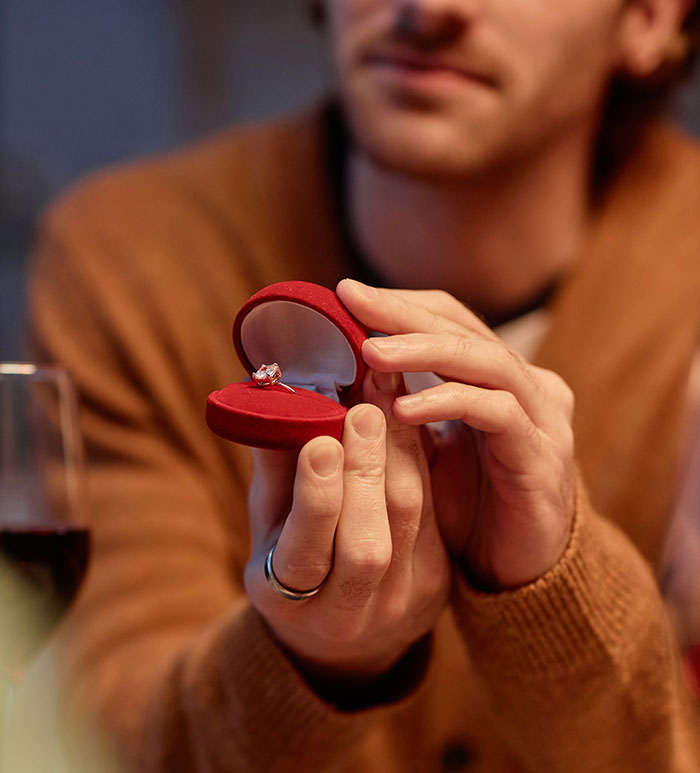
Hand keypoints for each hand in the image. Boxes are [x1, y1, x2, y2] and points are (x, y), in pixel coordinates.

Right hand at [244, 369, 449, 681]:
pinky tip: (409, 421)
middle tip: (364, 409)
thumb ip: (273, 473)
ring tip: (386, 401)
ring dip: (399, 455)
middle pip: (366, 545)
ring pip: (408, 521)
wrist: (344, 632)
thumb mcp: (267, 525)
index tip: (321, 442)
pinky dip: (419, 462)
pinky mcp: (435, 583)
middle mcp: (345, 614)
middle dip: (366, 471)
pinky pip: (432, 512)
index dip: (315, 498)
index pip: (304, 555)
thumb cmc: (293, 557)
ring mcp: (397, 602)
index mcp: (287, 602)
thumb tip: (276, 405)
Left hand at [336, 279, 575, 589]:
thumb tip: (338, 374)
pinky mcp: (543, 453)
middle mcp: (528, 384)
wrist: (515, 572)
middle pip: (463, 329)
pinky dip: (448, 402)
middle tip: (351, 297)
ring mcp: (542, 415)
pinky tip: (402, 408)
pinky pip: (495, 413)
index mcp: (498, 376)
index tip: (345, 294)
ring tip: (371, 351)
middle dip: (404, 313)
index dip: (400, 304)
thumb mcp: (425, 451)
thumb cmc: (466, 508)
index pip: (450, 319)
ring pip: (483, 360)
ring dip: (424, 351)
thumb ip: (398, 409)